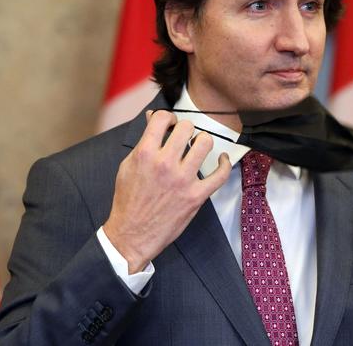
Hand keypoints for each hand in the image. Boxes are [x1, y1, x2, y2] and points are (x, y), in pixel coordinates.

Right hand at [103, 110, 230, 272]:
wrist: (132, 235)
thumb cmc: (128, 200)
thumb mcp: (128, 166)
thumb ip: (143, 141)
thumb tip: (153, 118)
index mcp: (145, 154)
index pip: (163, 118)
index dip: (169, 117)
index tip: (170, 125)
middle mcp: (165, 163)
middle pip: (187, 128)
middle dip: (186, 129)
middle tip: (184, 138)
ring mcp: (183, 180)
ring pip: (205, 143)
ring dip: (203, 142)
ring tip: (198, 147)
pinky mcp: (196, 196)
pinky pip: (220, 174)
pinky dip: (224, 163)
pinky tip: (221, 159)